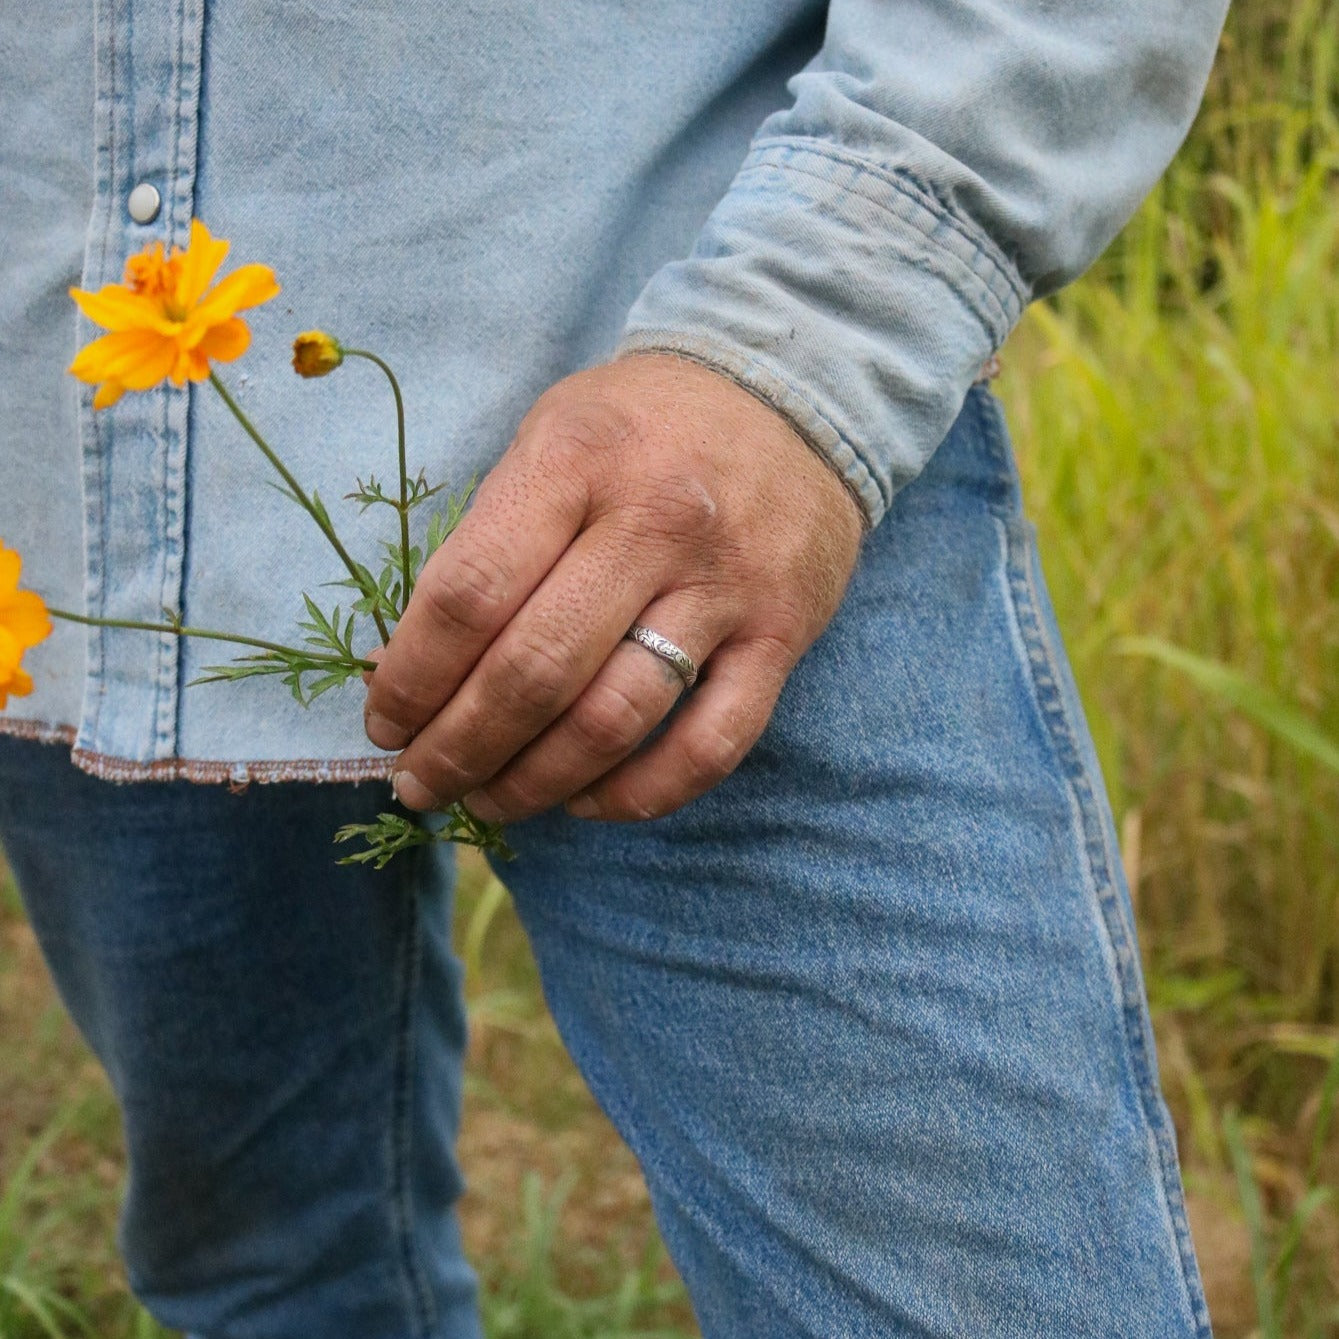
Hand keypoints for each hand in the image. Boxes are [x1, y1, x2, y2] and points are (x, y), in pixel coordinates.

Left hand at [362, 353, 863, 821]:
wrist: (790, 397)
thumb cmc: (642, 426)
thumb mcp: (550, 439)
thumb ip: (487, 542)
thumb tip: (406, 668)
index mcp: (575, 463)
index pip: (469, 595)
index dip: (411, 678)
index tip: (385, 722)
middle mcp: (653, 524)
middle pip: (534, 671)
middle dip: (460, 749)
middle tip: (423, 783)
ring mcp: (724, 586)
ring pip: (615, 719)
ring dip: (536, 782)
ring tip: (491, 802)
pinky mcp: (781, 634)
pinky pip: (712, 744)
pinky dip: (641, 794)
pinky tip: (589, 802)